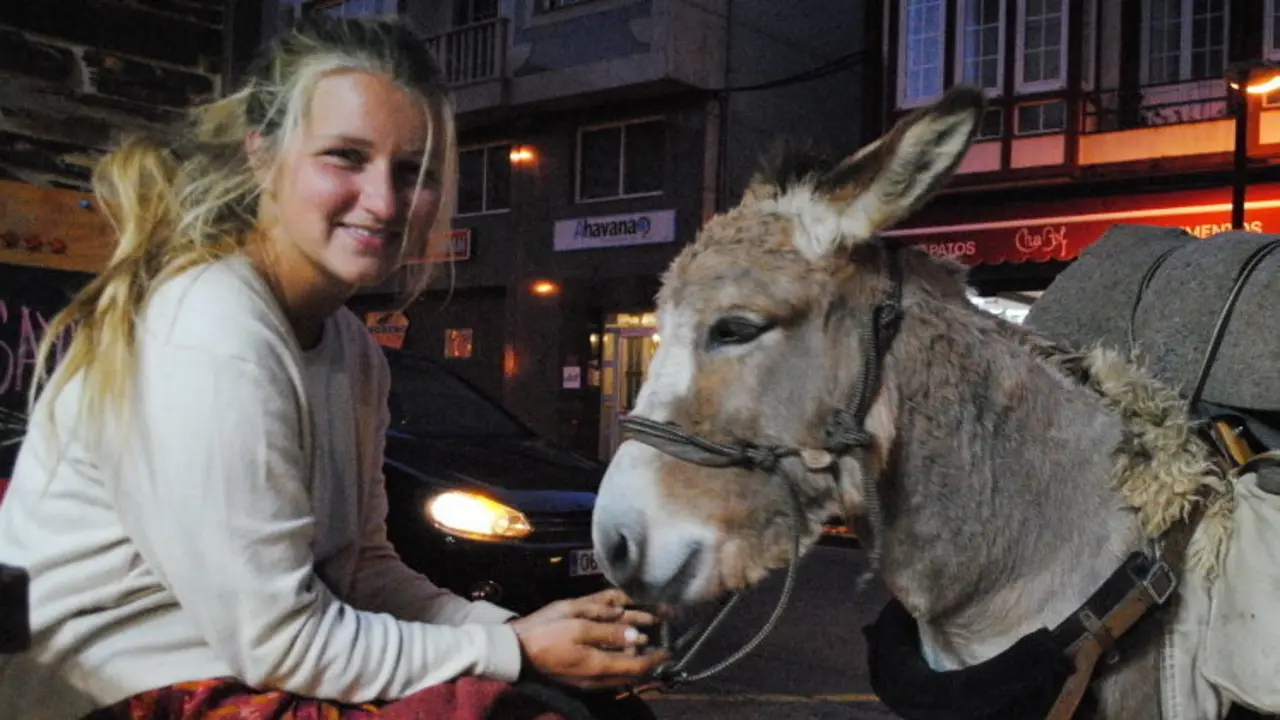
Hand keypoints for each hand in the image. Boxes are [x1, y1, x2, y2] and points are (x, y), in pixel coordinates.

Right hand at [509, 589, 668, 689]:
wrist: (514, 652)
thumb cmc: (546, 633)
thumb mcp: (578, 624)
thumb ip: (609, 631)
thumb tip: (638, 635)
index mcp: (599, 665)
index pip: (639, 665)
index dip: (657, 657)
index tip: (670, 647)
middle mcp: (598, 679)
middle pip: (633, 674)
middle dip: (649, 660)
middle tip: (661, 645)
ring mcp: (588, 682)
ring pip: (622, 676)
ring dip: (635, 662)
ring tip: (644, 645)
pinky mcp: (579, 680)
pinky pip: (609, 675)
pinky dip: (620, 664)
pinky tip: (620, 652)